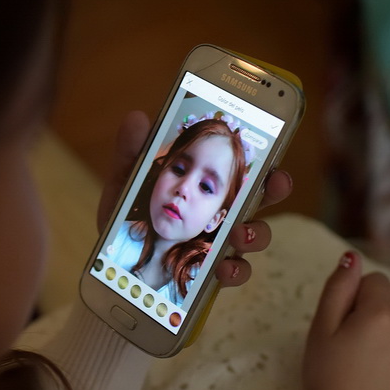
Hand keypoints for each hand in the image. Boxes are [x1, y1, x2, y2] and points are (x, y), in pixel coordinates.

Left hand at [98, 110, 293, 288]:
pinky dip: (234, 270)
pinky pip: (234, 272)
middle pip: (262, 198)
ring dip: (255, 233)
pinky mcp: (210, 270)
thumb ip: (132, 151)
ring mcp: (220, 242)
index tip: (273, 156)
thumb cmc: (128, 214)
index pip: (244, 168)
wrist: (113, 259)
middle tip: (275, 184)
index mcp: (208, 185)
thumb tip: (137, 117)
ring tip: (238, 233)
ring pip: (254, 236)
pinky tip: (221, 267)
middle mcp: (222, 212)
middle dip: (276, 188)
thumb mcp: (127, 181)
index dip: (265, 160)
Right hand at [302, 251, 389, 389]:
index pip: (374, 280)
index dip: (356, 296)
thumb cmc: (326, 375)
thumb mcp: (320, 329)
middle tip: (361, 332)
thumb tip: (353, 257)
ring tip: (385, 337)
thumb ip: (337, 289)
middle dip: (381, 301)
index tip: (346, 320)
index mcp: (378, 314)